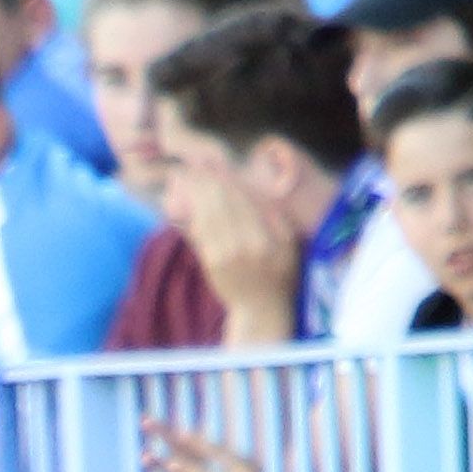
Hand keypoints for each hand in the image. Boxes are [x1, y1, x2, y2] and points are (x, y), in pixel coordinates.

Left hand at [172, 168, 296, 346]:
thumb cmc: (280, 273)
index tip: (214, 163)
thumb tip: (255, 187)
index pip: (243, 200)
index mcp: (266, 237)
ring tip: (185, 175)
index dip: (226, 179)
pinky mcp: (210, 262)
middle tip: (193, 163)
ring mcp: (224, 255)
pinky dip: (190, 214)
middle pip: (221, 204)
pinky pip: (198, 233)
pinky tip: (183, 200)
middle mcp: (244, 245)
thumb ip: (274, 216)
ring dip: (193, 193)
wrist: (261, 308)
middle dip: (205, 181)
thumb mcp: (289, 243)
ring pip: (206, 215)